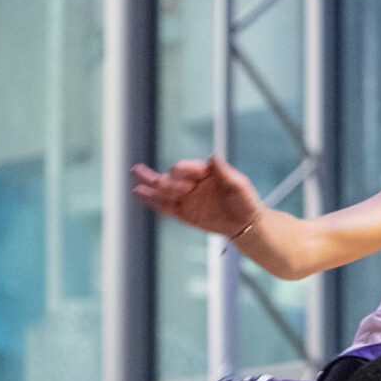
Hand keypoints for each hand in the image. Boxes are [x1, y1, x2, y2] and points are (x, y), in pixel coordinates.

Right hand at [131, 155, 259, 237]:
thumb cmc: (245, 201)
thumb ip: (225, 172)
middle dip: (164, 180)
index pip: (187, 168)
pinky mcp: (183, 212)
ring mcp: (186, 197)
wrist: (245, 224)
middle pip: (172, 179)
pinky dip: (152, 201)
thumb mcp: (239, 186)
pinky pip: (165, 206)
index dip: (182, 170)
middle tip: (157, 181)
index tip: (177, 171)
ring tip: (134, 175)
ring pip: (164, 191)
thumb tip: (214, 157)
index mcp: (205, 172)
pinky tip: (139, 193)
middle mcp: (192, 183)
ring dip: (150, 185)